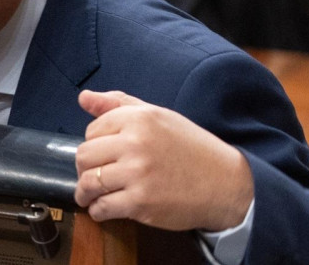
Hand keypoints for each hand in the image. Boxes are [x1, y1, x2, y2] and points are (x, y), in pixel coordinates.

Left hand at [74, 90, 253, 231]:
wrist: (225, 183)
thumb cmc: (190, 148)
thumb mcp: (159, 117)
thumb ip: (119, 104)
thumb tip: (84, 97)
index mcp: (139, 118)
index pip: (91, 130)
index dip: (94, 144)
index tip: (103, 154)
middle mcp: (135, 143)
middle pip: (84, 157)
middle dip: (84, 169)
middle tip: (92, 176)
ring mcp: (137, 174)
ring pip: (88, 183)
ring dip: (85, 193)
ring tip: (90, 195)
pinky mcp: (140, 202)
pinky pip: (102, 207)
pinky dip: (98, 211)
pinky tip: (104, 208)